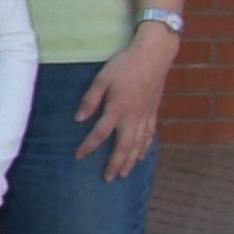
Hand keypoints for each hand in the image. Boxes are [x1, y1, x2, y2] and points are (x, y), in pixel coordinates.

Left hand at [76, 21, 175, 180]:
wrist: (154, 55)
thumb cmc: (125, 65)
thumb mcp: (102, 79)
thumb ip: (90, 100)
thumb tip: (79, 119)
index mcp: (118, 108)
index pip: (100, 133)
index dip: (89, 147)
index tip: (79, 157)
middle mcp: (134, 116)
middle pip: (124, 146)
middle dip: (115, 164)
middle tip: (108, 179)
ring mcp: (146, 115)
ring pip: (139, 144)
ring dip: (131, 161)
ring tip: (124, 174)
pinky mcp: (154, 112)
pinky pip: (150, 135)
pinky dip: (145, 148)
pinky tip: (141, 156)